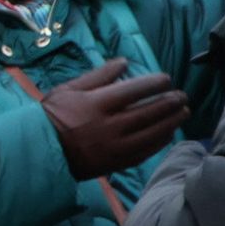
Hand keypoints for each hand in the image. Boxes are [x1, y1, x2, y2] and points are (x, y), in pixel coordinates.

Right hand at [40, 58, 189, 179]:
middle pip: (148, 112)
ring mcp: (114, 146)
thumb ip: (98, 75)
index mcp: (96, 104)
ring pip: (150, 133)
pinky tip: (168, 133)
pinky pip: (144, 152)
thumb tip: (124, 62)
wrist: (41, 150)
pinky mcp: (115, 162)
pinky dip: (159, 142)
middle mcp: (108, 126)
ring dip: (170, 122)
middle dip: (169, 103)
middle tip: (183, 96)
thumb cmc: (53, 115)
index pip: (134, 91)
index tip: (167, 79)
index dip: (154, 84)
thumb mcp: (69, 88)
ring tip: (183, 113)